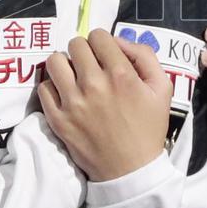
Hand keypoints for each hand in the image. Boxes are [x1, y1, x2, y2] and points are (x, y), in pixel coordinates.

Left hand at [38, 29, 171, 181]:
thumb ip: (145, 55)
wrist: (131, 171)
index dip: (103, 42)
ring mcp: (72, 102)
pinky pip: (44, 87)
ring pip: (54, 61)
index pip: (98, 36)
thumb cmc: (148, 128)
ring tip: (73, 76)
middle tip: (90, 66)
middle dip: (84, 51)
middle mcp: (94, 84)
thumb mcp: (162, 88)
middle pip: (75, 44)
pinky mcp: (57, 119)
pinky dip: (53, 87)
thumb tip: (118, 41)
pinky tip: (65, 95)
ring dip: (65, 64)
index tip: (105, 55)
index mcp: (120, 74)